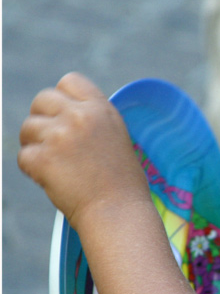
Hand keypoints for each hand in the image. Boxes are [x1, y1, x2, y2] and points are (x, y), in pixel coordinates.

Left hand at [18, 73, 149, 230]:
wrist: (118, 211)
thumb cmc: (122, 182)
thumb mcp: (117, 138)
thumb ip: (92, 120)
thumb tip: (64, 112)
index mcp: (101, 109)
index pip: (69, 81)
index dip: (63, 98)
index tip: (66, 116)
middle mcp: (80, 117)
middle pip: (42, 99)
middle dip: (44, 119)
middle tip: (54, 142)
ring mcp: (59, 136)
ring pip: (28, 128)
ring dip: (36, 145)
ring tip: (57, 165)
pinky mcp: (42, 158)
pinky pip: (23, 156)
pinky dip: (33, 169)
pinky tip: (53, 179)